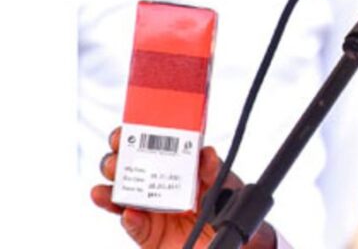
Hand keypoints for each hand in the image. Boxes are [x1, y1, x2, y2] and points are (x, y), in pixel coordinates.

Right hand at [91, 127, 276, 248]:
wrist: (235, 240)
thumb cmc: (226, 203)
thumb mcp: (222, 182)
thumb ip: (212, 169)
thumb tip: (206, 153)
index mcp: (173, 165)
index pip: (147, 146)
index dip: (134, 137)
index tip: (127, 132)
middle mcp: (157, 184)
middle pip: (127, 169)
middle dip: (115, 161)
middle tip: (116, 159)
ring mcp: (150, 209)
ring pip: (120, 197)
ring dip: (111, 190)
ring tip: (110, 188)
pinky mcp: (147, 233)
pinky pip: (133, 225)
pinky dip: (129, 219)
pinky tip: (130, 213)